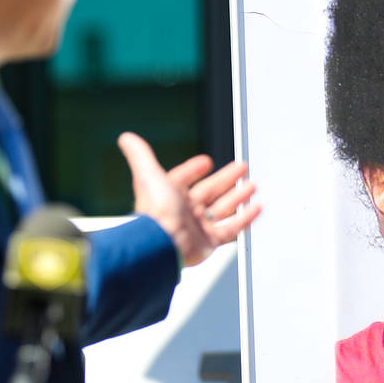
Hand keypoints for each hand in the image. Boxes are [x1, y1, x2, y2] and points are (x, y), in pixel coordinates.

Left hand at [117, 132, 260, 267]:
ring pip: (222, 209)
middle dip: (226, 179)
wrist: (163, 244)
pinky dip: (246, 218)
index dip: (194, 169)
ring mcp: (198, 227)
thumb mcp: (148, 174)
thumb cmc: (156, 211)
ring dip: (238, 197)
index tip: (206, 162)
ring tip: (251, 185)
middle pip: (209, 191)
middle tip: (241, 168)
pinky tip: (256, 207)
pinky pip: (231, 228)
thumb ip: (140, 155)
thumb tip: (126, 138)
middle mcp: (185, 211)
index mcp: (171, 195)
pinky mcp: (209, 242)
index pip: (184, 178)